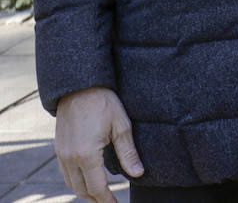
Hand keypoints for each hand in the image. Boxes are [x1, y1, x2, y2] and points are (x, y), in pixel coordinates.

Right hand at [55, 87, 142, 202]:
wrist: (79, 87)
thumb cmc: (104, 103)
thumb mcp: (122, 126)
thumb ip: (129, 153)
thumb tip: (138, 173)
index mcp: (87, 155)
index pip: (97, 188)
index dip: (107, 199)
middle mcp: (70, 158)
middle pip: (81, 190)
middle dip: (96, 199)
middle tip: (110, 202)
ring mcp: (61, 154)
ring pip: (71, 183)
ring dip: (85, 192)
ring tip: (100, 195)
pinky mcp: (58, 148)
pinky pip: (65, 172)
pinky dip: (76, 181)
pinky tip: (87, 179)